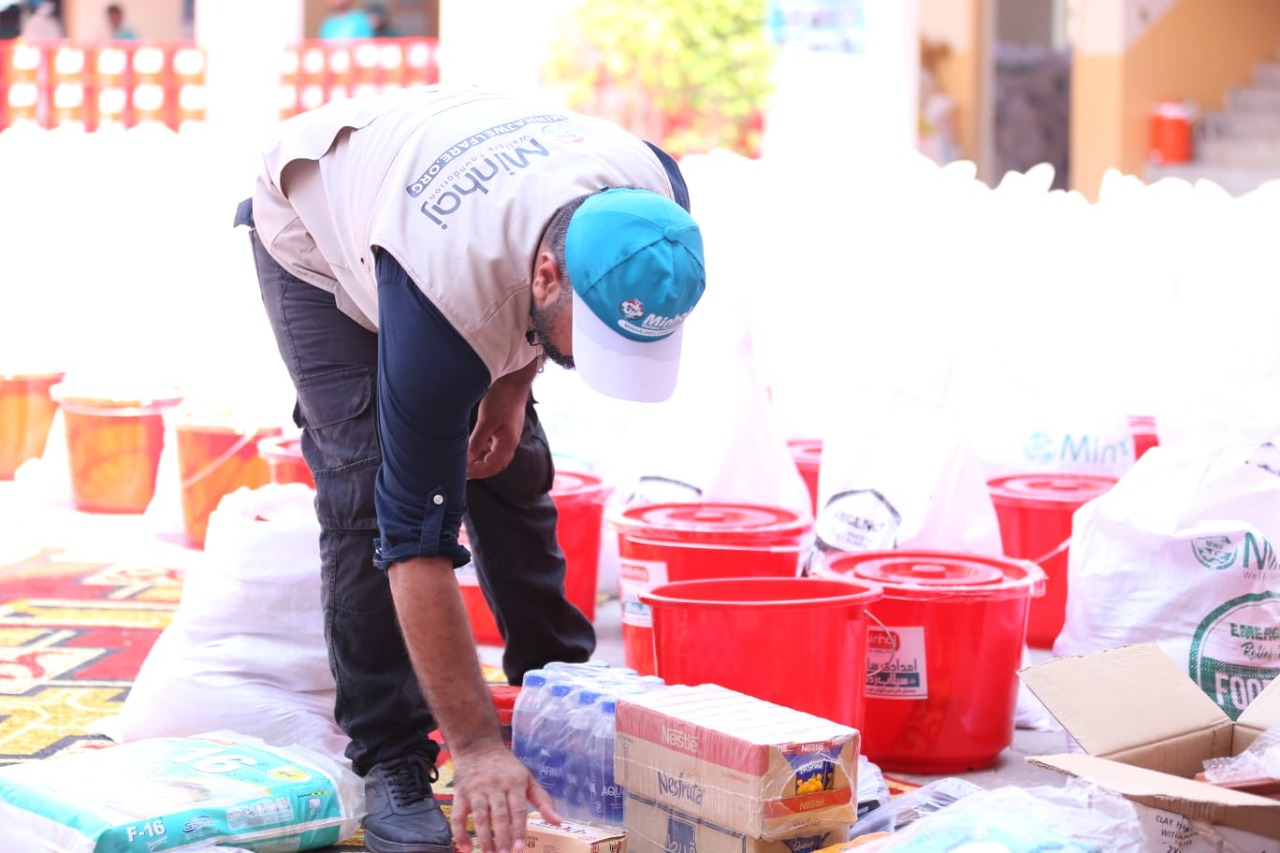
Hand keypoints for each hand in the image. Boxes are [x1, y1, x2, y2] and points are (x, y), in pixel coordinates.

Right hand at [450, 744, 559, 852]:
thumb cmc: (506, 767)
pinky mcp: (460, 794)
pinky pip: (458, 815)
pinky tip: (464, 848)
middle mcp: (495, 786)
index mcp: (514, 783)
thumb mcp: (527, 778)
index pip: (518, 809)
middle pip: (499, 814)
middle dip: (501, 836)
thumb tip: (558, 822)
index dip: (518, 829)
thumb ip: (543, 800)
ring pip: (480, 816)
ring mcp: (476, 790)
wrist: (477, 747)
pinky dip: (459, 832)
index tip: (520, 847)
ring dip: (484, 837)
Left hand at [467, 361, 535, 478]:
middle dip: (479, 471)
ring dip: (482, 462)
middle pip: (495, 466)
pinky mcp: (506, 431)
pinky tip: (474, 449)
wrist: (514, 381)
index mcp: (507, 444)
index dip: (476, 471)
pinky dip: (484, 452)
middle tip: (462, 473)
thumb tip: (468, 459)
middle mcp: (510, 443)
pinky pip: (495, 447)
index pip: (490, 466)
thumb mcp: (486, 421)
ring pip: (495, 457)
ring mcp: (509, 437)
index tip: (461, 472)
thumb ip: (477, 442)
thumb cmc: (502, 399)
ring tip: (466, 463)